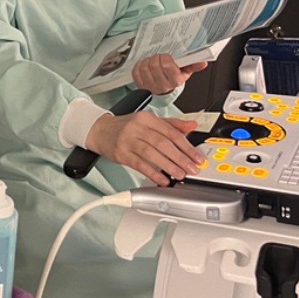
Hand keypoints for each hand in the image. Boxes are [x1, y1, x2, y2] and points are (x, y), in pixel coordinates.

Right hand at [87, 110, 205, 185]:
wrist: (100, 131)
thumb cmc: (126, 127)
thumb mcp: (148, 121)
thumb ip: (171, 124)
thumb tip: (192, 125)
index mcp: (147, 118)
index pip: (171, 132)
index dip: (187, 146)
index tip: (197, 157)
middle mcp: (137, 127)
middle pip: (162, 143)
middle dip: (180, 158)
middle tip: (192, 168)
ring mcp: (127, 140)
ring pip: (151, 154)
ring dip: (168, 166)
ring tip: (180, 175)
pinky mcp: (121, 153)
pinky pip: (139, 164)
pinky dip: (152, 173)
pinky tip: (162, 179)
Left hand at [131, 54, 206, 94]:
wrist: (165, 90)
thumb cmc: (175, 78)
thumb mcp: (185, 72)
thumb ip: (194, 65)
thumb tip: (203, 63)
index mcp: (174, 80)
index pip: (166, 65)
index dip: (165, 57)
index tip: (166, 56)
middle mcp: (162, 85)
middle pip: (154, 65)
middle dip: (156, 57)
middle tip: (158, 56)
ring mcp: (150, 86)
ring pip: (144, 67)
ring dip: (147, 60)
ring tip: (152, 60)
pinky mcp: (140, 85)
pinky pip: (136, 72)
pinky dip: (139, 65)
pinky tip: (145, 65)